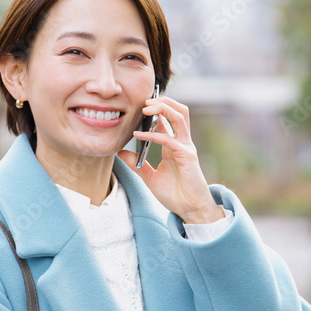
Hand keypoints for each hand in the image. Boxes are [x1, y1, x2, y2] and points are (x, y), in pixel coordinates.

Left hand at [115, 96, 224, 223]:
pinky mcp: (187, 155)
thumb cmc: (175, 194)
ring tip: (145, 108)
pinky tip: (137, 136)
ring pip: (179, 116)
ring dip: (163, 108)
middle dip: (162, 101)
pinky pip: (168, 139)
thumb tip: (120, 153)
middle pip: (178, 110)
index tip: (138, 106)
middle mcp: (182, 142)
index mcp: (174, 145)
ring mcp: (186, 147)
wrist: (190, 209)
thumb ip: (136, 164)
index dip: (155, 109)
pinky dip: (152, 135)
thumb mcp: (150, 177)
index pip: (168, 119)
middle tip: (144, 101)